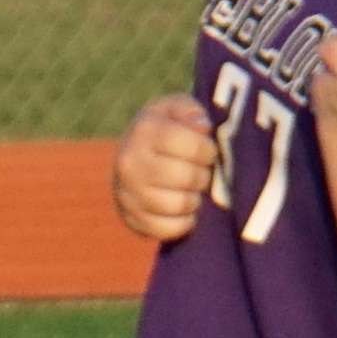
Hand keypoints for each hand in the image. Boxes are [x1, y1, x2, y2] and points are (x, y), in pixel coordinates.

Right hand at [114, 93, 217, 240]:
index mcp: (145, 129)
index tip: (207, 151)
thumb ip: (191, 110)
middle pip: (188, 178)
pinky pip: (167, 229)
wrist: (133, 155)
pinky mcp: (130, 218)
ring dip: (194, 199)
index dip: (210, 151)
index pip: (196, 147)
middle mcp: (130, 161)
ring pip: (179, 205)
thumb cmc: (167, 128)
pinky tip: (185, 210)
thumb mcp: (177, 108)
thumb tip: (201, 128)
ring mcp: (127, 193)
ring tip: (192, 189)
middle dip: (203, 176)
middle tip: (201, 172)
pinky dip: (183, 222)